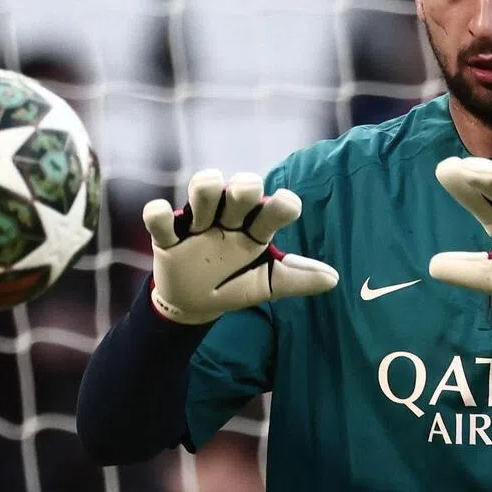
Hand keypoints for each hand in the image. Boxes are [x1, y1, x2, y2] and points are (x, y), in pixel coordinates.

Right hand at [142, 170, 339, 323]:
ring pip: (202, 188)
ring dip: (205, 192)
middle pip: (241, 188)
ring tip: (204, 217)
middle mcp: (230, 218)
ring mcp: (198, 224)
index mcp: (257, 227)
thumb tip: (334, 279)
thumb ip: (296, 279)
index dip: (282, 204)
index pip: (275, 207)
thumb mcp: (266, 285)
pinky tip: (164, 218)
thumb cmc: (236, 283)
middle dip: (244, 187)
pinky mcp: (167, 236)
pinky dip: (158, 213)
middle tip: (244, 196)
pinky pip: (158, 216)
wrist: (193, 304)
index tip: (287, 207)